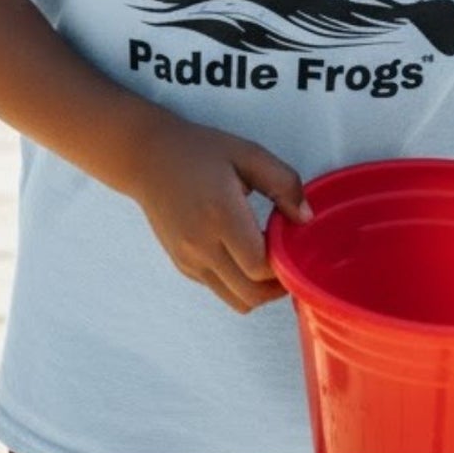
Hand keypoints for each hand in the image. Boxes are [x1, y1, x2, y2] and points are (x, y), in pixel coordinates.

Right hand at [121, 111, 313, 314]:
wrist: (148, 158)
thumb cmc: (199, 151)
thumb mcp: (247, 153)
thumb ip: (283, 182)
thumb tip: (305, 218)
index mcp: (220, 215)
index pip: (260, 267)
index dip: (284, 263)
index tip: (291, 242)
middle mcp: (202, 245)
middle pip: (251, 294)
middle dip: (277, 285)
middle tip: (288, 259)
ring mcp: (189, 260)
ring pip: (237, 301)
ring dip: (259, 289)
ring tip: (267, 258)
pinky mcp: (183, 266)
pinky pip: (219, 289)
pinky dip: (238, 282)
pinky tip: (242, 252)